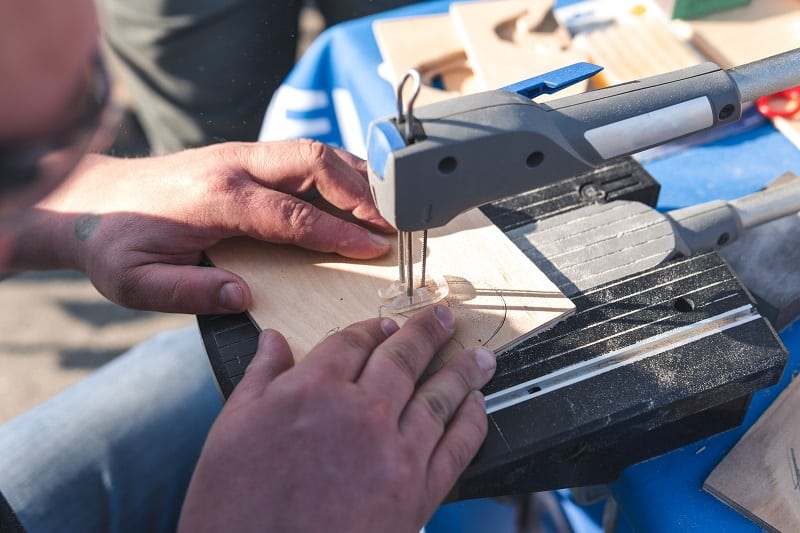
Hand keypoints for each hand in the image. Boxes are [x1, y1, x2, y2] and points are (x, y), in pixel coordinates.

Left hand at [8, 140, 393, 312]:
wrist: (89, 198)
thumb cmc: (114, 243)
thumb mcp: (134, 282)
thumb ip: (187, 291)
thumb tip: (244, 297)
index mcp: (216, 198)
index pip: (294, 214)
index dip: (340, 232)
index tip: (374, 249)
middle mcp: (234, 166)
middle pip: (314, 162)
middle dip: (362, 191)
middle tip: (394, 221)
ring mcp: (240, 155)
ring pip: (313, 150)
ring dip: (355, 175)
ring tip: (388, 206)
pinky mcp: (243, 157)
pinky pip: (301, 155)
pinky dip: (336, 171)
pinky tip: (354, 192)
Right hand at [179, 305, 495, 532]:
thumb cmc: (235, 511)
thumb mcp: (230, 432)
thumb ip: (259, 378)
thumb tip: (272, 340)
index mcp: (312, 390)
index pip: (351, 342)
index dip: (372, 329)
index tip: (386, 324)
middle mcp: (360, 412)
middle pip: (402, 358)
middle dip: (426, 332)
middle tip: (442, 317)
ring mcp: (394, 452)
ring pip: (438, 396)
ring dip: (462, 370)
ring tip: (479, 355)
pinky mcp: (418, 493)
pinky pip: (456, 447)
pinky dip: (472, 422)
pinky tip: (479, 406)